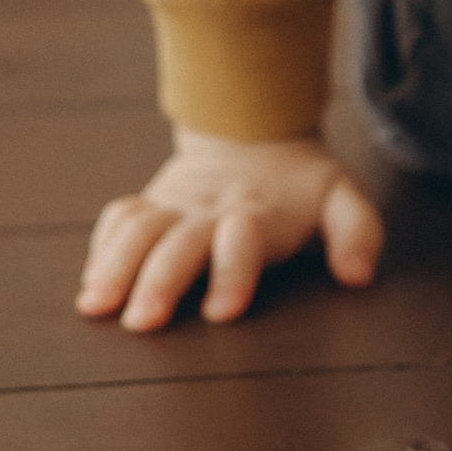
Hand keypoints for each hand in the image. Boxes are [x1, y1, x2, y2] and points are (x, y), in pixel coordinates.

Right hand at [77, 128, 385, 330]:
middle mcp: (210, 209)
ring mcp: (176, 205)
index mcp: (257, 212)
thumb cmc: (302, 184)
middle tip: (141, 322)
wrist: (254, 128)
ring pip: (139, 228)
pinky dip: (103, 247)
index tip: (221, 312)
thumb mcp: (342, 198)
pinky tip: (92, 287)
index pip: (243, 239)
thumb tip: (358, 275)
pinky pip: (121, 218)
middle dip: (160, 280)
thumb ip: (357, 231)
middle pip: (179, 241)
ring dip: (116, 265)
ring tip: (95, 305)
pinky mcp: (153, 205)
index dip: (233, 271)